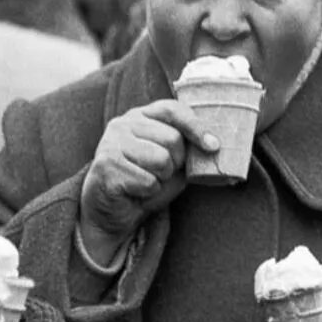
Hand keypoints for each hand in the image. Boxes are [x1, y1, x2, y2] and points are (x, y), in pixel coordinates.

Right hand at [79, 99, 218, 259]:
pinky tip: (134, 191)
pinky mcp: (106, 166)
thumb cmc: (144, 183)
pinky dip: (148, 193)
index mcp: (140, 116)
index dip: (196, 127)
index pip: (173, 110)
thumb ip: (188, 152)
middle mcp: (123, 124)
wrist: (111, 211)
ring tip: (147, 182)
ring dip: (161, 179)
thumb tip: (215, 147)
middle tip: (162, 174)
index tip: (213, 146)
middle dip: (176, 163)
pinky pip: (147, 181)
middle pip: (172, 138)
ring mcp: (111, 143)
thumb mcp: (172, 164)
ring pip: (161, 160)